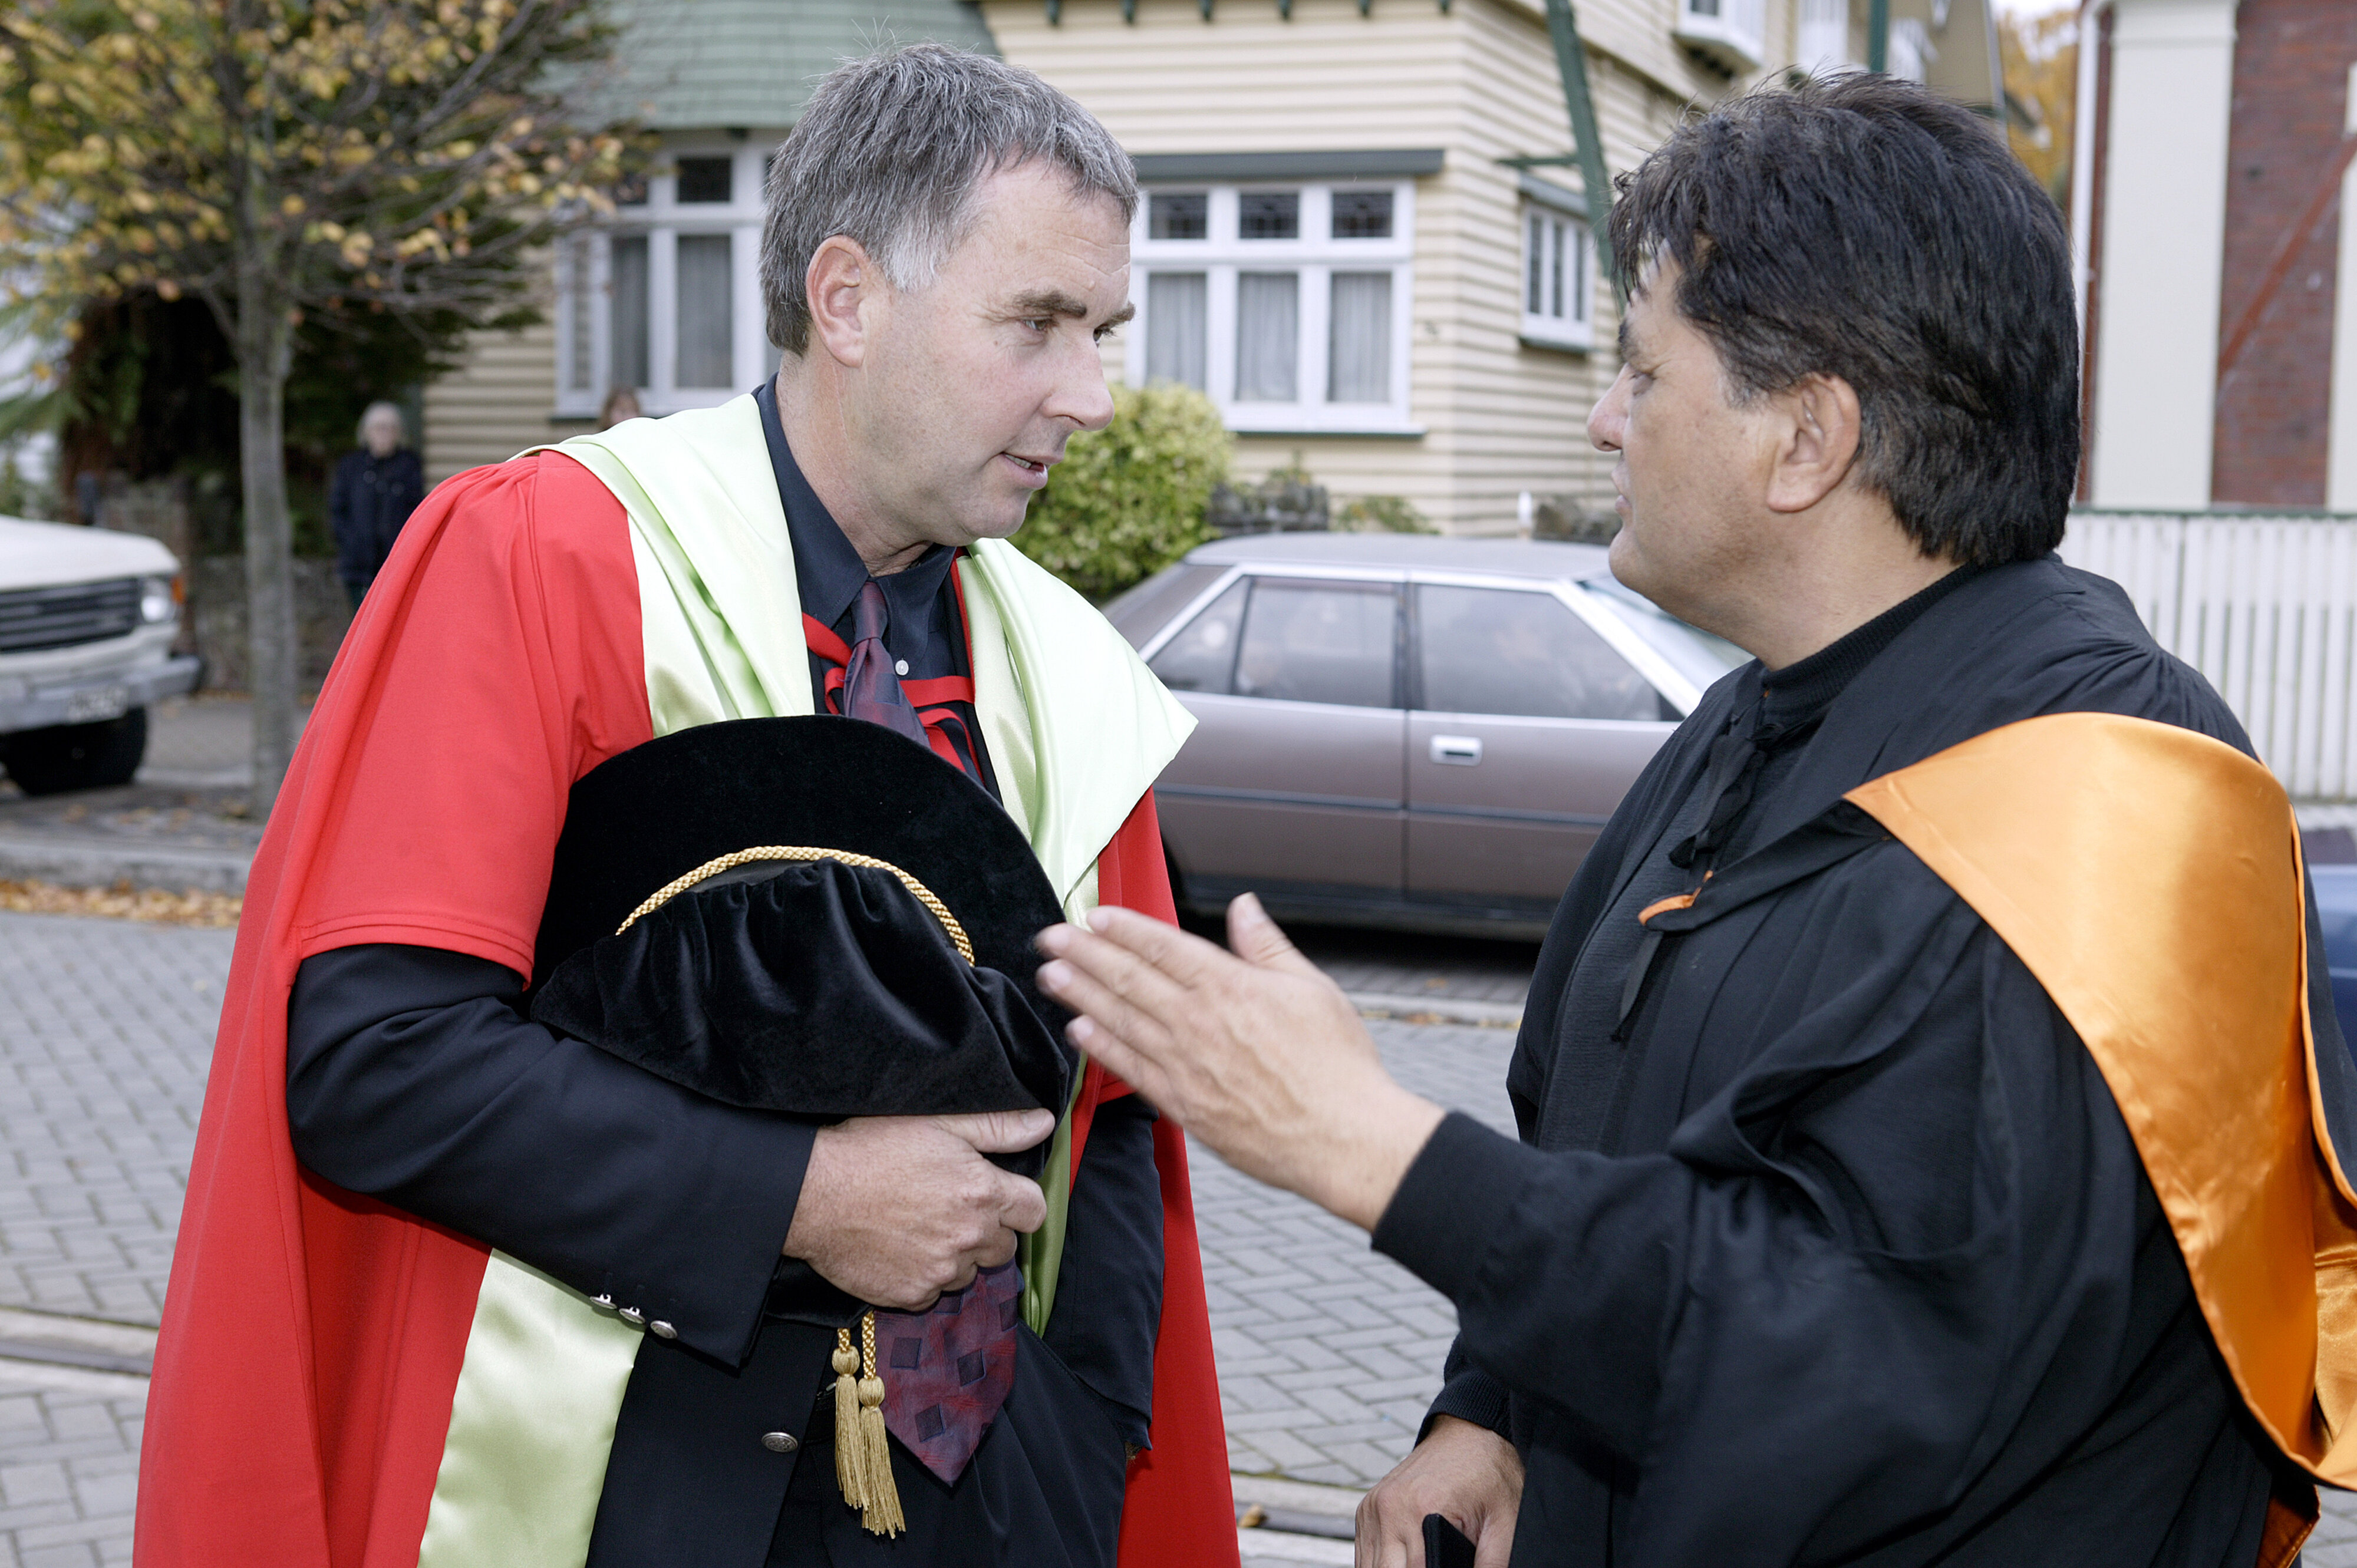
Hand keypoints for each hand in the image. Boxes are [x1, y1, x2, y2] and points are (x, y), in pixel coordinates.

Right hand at [782, 1109, 1052, 1309]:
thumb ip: (998, 1127)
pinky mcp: (912, 1294)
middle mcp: (970, 1236)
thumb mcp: (938, 1122)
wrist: (813, 1192)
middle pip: (1005, 1246)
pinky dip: (924, 1275)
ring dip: (956, 1255)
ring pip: (970, 1271)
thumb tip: (1045, 1123)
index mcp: (983, 1192)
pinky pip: (934, 1291)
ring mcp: (941, 1270)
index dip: (1019, 1202)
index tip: (998, 1195)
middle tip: (952, 1208)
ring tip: (921, 1227)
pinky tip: (900, 1249)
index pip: (1035, 1212)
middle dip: (988, 1229)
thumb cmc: (872, 1149)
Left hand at [1035, 893, 1443, 1229]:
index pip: (1162, 946)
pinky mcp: (1184, 1105)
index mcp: (1230, 986)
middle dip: (1084, 954)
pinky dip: (1102, 1049)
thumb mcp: (1311, 987)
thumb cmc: (1336, 1066)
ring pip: (1120, 1021)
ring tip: (1051, 975)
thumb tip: (1244, 907)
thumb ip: (1266, 945)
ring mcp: (1186, 1065)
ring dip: (1080, 995)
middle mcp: (1198, 1022)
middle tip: (1050, 937)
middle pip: (1128, 979)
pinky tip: (1081, 1032)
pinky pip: (1131, 1070)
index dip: (1122, 928)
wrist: (1342, 1138)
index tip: (1092, 916)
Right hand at [1356, 1416, 1523, 1567]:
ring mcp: (1373, 1506)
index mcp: (1421, 1508)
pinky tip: (1405, 1560)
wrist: (1470, 1434)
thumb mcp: (1506, 1523)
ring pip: (1370, 1567)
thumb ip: (1493, 1564)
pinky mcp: (1367, 1508)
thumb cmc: (1490, 1474)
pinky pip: (1366, 1553)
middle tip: (1441, 1562)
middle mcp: (1389, 1506)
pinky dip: (1382, 1564)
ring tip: (1428, 1559)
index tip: (1447, 1566)